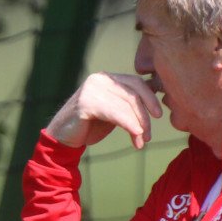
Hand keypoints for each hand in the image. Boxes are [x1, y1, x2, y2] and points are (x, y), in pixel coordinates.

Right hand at [45, 72, 162, 149]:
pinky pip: (115, 113)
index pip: (136, 83)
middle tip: (148, 136)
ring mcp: (91, 89)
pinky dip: (128, 124)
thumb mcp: (113, 112)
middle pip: (132, 94)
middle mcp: (99, 79)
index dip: (150, 98)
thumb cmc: (88, 127)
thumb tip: (154, 97)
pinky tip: (136, 134)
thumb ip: (128, 104)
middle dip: (144, 117)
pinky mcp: (86, 103)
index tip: (159, 115)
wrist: (62, 139)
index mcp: (107, 78)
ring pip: (126, 105)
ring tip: (141, 142)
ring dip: (138, 126)